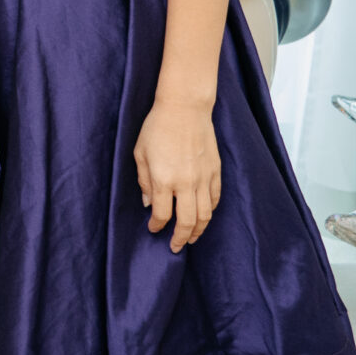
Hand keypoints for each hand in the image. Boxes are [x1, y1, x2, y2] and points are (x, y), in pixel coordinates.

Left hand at [133, 95, 221, 252]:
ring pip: (205, 215)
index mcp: (164, 180)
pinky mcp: (215, 171)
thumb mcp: (140, 153)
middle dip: (180, 238)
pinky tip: (204, 216)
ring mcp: (203, 178)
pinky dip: (210, 211)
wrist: (185, 108)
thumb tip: (148, 203)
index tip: (153, 229)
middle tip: (175, 247)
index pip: (162, 214)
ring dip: (198, 230)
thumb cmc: (156, 127)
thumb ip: (144, 181)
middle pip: (187, 222)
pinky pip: (215, 199)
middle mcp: (185, 183)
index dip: (157, 225)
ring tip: (192, 238)